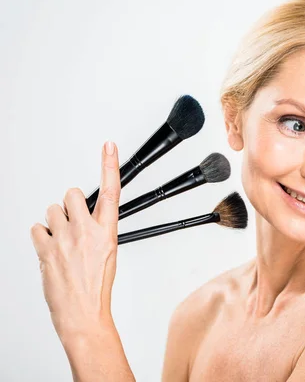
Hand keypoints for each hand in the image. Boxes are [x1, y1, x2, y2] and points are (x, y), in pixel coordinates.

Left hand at [30, 141, 120, 341]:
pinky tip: (49, 248)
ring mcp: (64, 239)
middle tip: (71, 221)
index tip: (109, 147)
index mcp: (107, 231)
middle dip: (69, 203)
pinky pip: (36, 228)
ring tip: (61, 240)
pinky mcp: (45, 249)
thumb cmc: (96, 287)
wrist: (83, 313)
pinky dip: (40, 236)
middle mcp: (86, 231)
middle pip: (71, 194)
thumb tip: (82, 219)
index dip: (110, 165)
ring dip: (54, 221)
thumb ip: (96, 231)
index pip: (111, 191)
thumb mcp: (108, 254)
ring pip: (51, 210)